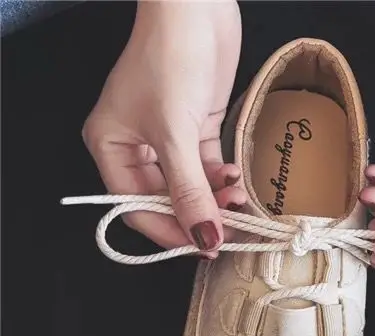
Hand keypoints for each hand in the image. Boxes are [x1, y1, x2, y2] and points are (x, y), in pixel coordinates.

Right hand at [82, 0, 245, 254]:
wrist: (196, 7)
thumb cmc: (171, 60)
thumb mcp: (176, 134)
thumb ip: (190, 192)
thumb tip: (204, 239)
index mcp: (110, 147)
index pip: (135, 208)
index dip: (169, 232)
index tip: (203, 247)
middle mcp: (135, 147)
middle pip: (166, 201)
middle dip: (198, 216)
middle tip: (230, 229)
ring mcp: (167, 139)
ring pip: (191, 187)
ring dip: (215, 199)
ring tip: (238, 198)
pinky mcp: (195, 129)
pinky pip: (207, 168)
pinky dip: (223, 179)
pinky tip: (238, 180)